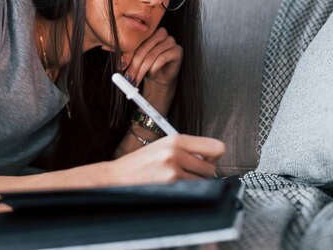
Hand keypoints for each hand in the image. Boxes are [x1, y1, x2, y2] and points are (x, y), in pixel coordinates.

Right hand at [108, 134, 225, 182]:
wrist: (116, 177)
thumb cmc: (138, 164)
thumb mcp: (162, 147)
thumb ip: (186, 149)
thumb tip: (211, 159)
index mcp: (175, 140)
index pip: (216, 147)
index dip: (215, 157)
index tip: (207, 161)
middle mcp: (176, 152)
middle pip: (211, 168)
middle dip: (202, 174)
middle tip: (187, 175)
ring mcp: (173, 169)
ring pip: (203, 182)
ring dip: (194, 185)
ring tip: (176, 182)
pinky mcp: (170, 184)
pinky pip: (192, 192)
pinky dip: (186, 193)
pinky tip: (172, 189)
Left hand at [120, 26, 182, 95]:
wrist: (160, 77)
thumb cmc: (146, 66)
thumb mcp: (132, 59)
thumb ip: (121, 52)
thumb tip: (105, 47)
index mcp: (149, 31)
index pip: (136, 42)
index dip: (127, 55)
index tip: (120, 66)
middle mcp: (161, 33)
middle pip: (144, 48)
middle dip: (134, 65)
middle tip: (128, 77)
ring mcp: (171, 41)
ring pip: (152, 55)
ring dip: (142, 70)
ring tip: (137, 80)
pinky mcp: (177, 50)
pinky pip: (163, 58)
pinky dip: (154, 68)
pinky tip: (152, 74)